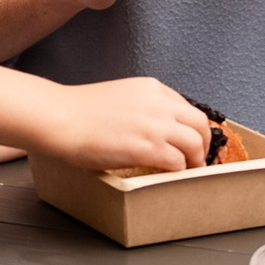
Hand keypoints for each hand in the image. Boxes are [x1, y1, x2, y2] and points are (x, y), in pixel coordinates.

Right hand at [40, 76, 210, 171]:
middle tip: (198, 157)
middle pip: (199, 123)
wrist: (61, 118)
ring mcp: (155, 125)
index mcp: (151, 88)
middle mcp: (159, 103)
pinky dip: (179, 172)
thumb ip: (139, 107)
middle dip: (203, 142)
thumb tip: (146, 127)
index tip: (190, 138)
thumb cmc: (78, 111)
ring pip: (195, 143)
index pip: (186, 106)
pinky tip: (171, 176)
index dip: (191, 126)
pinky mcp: (148, 148)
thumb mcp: (119, 97)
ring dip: (196, 160)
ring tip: (190, 170)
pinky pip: (178, 162)